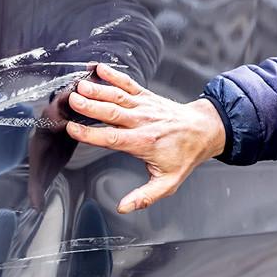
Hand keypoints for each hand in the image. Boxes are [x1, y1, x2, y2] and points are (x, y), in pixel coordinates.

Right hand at [65, 63, 225, 212]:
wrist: (204, 130)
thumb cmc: (185, 155)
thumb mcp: (168, 182)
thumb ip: (145, 196)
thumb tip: (123, 208)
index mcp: (144, 143)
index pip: (112, 138)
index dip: (91, 134)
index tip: (72, 129)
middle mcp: (142, 122)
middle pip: (112, 113)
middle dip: (91, 106)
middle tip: (72, 100)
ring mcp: (144, 106)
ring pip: (118, 96)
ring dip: (98, 89)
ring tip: (79, 85)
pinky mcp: (146, 96)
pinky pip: (128, 83)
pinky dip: (113, 75)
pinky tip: (98, 68)